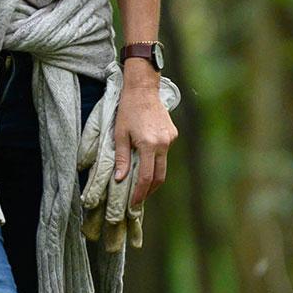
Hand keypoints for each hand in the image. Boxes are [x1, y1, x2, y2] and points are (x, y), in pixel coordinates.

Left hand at [117, 66, 174, 207]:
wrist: (143, 89)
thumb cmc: (128, 110)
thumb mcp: (119, 134)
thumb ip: (121, 158)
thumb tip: (120, 179)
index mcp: (149, 144)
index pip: (146, 177)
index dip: (140, 193)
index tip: (134, 204)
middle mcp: (163, 143)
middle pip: (159, 176)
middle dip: (149, 190)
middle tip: (139, 200)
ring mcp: (170, 139)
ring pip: (163, 166)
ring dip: (153, 177)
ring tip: (141, 185)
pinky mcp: (172, 134)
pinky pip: (165, 153)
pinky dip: (156, 161)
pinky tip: (147, 161)